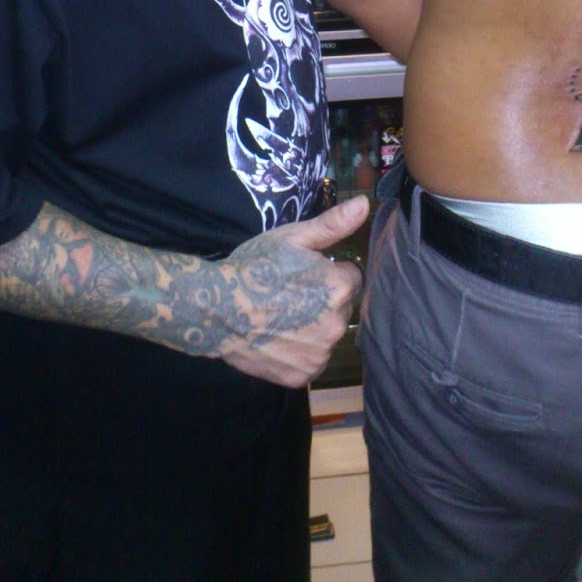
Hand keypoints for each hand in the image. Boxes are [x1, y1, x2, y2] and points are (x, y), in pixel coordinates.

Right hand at [214, 194, 369, 387]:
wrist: (217, 308)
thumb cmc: (255, 267)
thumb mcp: (293, 238)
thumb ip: (333, 224)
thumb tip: (364, 205)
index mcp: (340, 288)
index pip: (351, 279)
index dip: (328, 273)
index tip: (303, 273)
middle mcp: (337, 325)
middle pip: (340, 308)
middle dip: (323, 300)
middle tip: (289, 294)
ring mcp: (319, 355)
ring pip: (326, 335)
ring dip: (313, 327)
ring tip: (281, 316)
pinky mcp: (301, 377)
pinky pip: (311, 361)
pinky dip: (299, 353)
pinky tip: (278, 339)